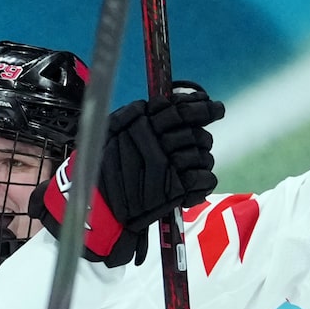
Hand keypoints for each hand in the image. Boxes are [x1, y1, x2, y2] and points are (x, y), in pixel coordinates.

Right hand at [31, 81, 220, 267]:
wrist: (95, 206)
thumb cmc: (100, 169)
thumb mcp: (110, 131)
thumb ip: (136, 116)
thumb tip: (170, 102)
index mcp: (142, 122)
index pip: (182, 109)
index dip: (203, 108)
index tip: (214, 109)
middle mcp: (159, 139)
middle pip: (197, 134)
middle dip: (199, 141)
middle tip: (192, 148)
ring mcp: (170, 164)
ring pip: (204, 156)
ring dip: (199, 163)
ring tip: (186, 170)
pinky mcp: (177, 189)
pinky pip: (205, 178)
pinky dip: (202, 182)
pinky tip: (190, 186)